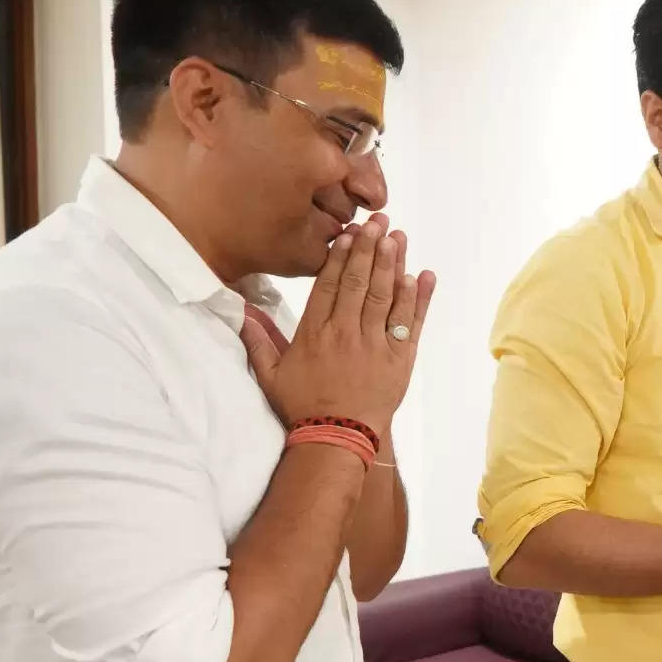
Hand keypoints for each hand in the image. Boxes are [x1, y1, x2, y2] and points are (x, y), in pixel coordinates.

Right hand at [242, 214, 436, 435]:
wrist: (337, 439)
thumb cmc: (302, 407)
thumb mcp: (271, 374)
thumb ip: (257, 339)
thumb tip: (239, 310)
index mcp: (315, 332)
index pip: (329, 284)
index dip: (340, 255)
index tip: (349, 232)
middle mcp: (346, 333)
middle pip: (359, 282)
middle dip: (370, 249)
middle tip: (380, 222)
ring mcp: (376, 345)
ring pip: (386, 296)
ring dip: (394, 264)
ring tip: (399, 237)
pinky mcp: (400, 359)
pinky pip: (411, 323)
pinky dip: (419, 299)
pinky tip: (422, 275)